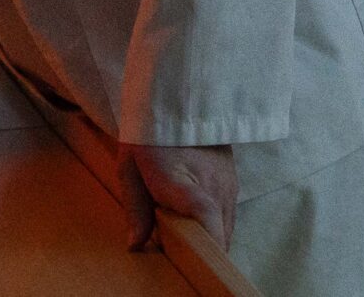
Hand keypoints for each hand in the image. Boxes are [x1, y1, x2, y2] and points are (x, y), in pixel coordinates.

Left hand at [119, 142, 236, 250]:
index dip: (205, 242)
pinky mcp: (234, 182)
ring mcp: (228, 185)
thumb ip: (135, 208)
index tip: (195, 259)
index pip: (204, 214)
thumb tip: (136, 244)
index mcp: (182, 180)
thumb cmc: (148, 136)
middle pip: (218, 235)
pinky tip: (194, 216)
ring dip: (208, 235)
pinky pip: (228, 215)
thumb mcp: (130, 168)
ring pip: (225, 228)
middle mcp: (213, 185)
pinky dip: (214, 223)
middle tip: (177, 249)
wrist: (176, 103)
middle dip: (200, 248)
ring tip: (183, 230)